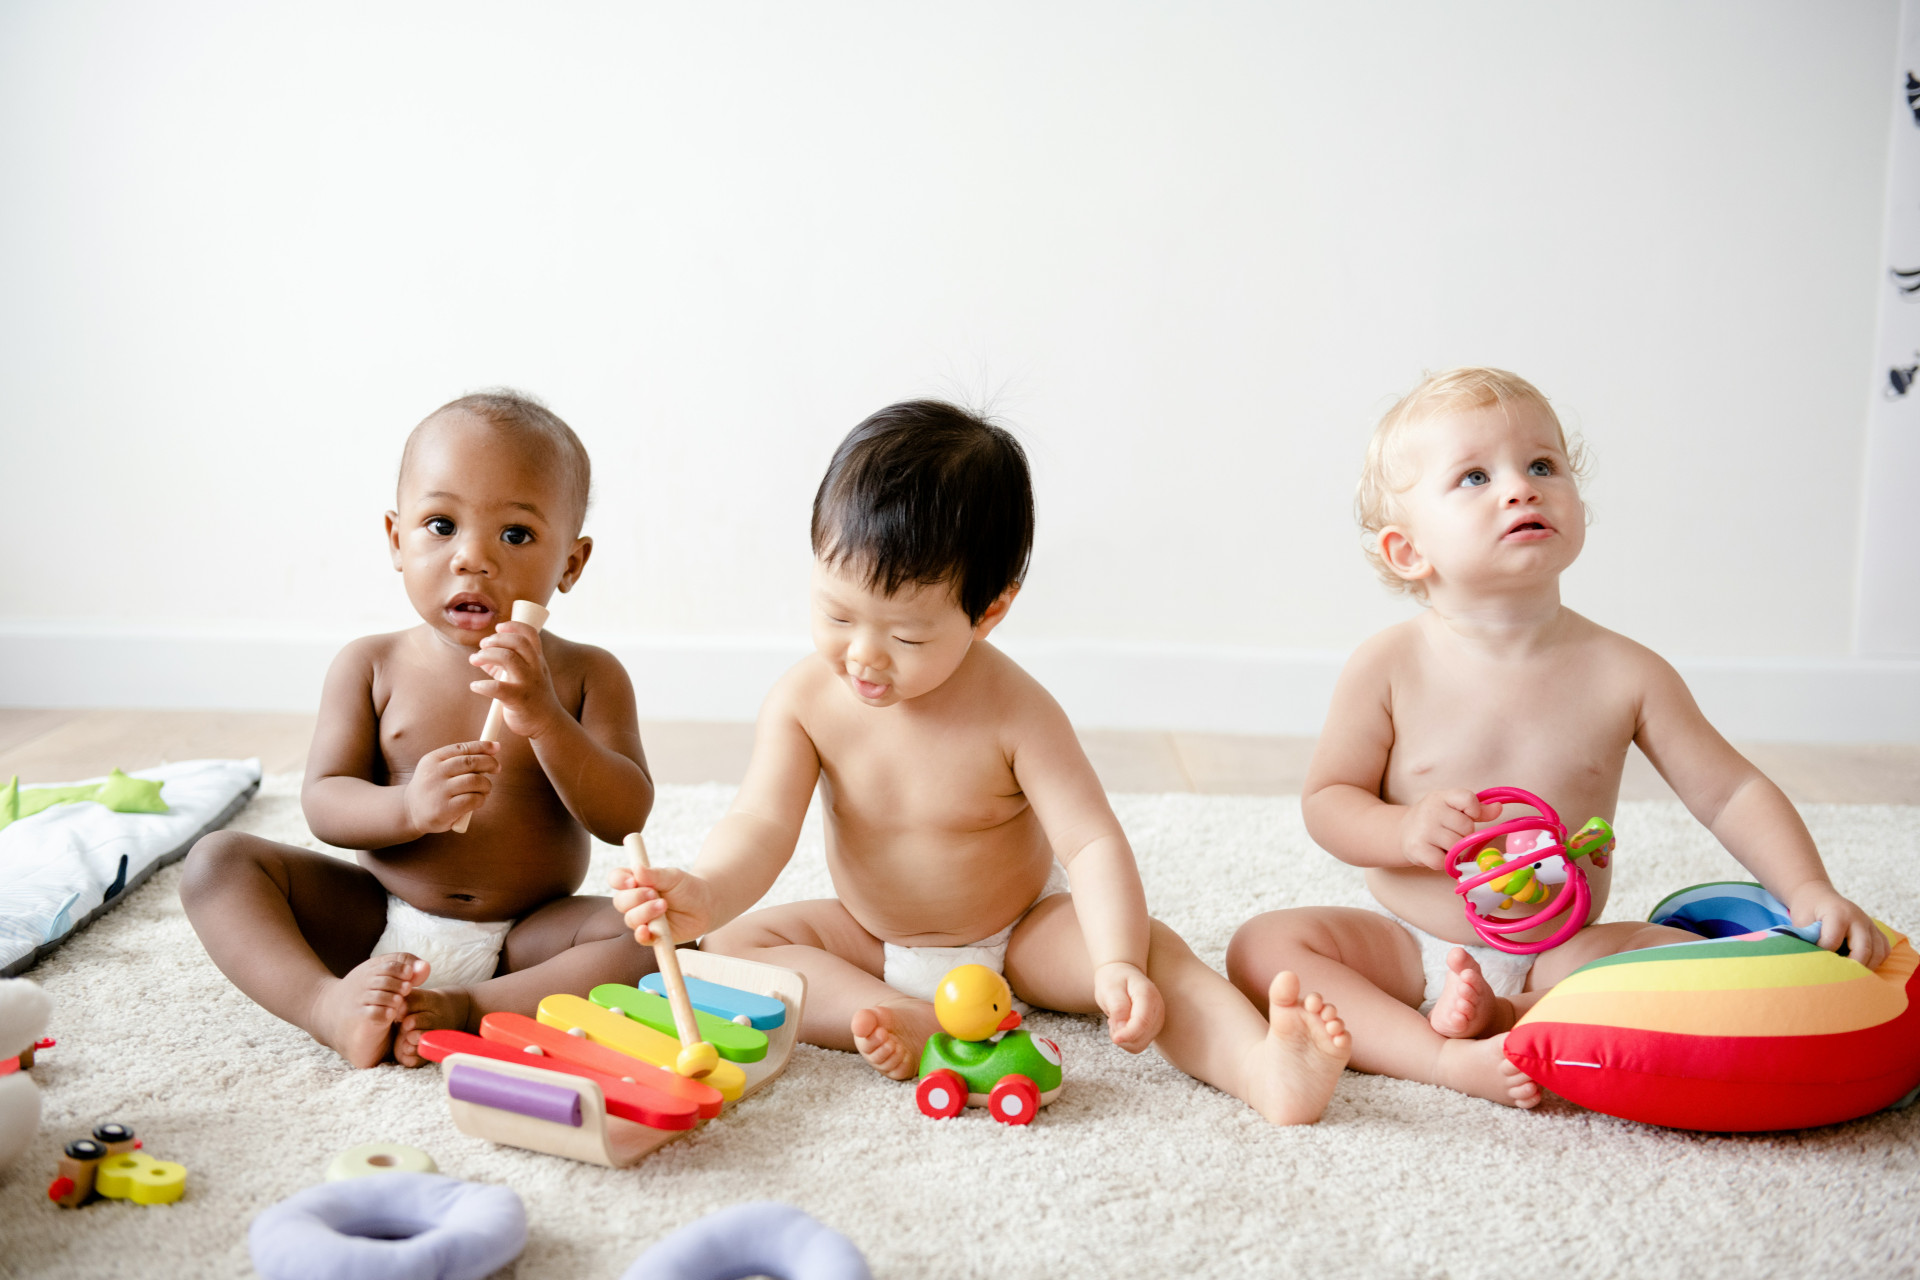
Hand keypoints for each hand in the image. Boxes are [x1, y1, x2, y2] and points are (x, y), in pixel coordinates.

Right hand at [403, 740, 499, 834]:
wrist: (410, 812)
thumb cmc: (433, 787)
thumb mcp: (438, 768)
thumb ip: (459, 759)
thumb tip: (493, 748)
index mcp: (432, 759)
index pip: (461, 748)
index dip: (482, 746)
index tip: (496, 747)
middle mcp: (433, 774)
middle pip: (470, 762)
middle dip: (489, 763)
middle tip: (496, 768)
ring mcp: (438, 792)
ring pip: (474, 781)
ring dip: (486, 784)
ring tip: (485, 788)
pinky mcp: (444, 810)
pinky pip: (473, 799)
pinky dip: (481, 799)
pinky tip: (478, 800)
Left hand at [469, 621, 564, 738]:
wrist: (547, 724)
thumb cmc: (533, 698)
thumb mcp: (524, 677)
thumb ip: (502, 666)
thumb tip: (480, 657)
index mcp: (537, 660)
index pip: (530, 634)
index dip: (514, 626)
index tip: (499, 627)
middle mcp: (535, 668)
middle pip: (518, 642)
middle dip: (496, 639)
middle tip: (482, 645)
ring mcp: (529, 683)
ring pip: (508, 658)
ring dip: (487, 655)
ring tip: (475, 659)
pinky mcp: (519, 699)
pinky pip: (498, 688)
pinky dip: (482, 685)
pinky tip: (475, 686)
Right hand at [610, 863, 714, 945]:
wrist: (705, 906)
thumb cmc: (686, 888)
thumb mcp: (673, 877)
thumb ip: (655, 874)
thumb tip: (637, 868)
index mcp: (636, 882)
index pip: (616, 879)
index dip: (619, 880)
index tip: (632, 881)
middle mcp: (635, 901)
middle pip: (620, 901)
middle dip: (635, 897)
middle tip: (654, 893)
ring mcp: (643, 919)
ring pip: (630, 919)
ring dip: (644, 912)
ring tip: (663, 905)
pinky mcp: (652, 935)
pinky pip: (640, 938)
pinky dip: (641, 935)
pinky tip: (647, 930)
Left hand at [1093, 960, 1164, 1053]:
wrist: (1122, 974)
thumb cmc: (1115, 980)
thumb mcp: (1111, 988)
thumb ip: (1117, 1008)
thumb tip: (1121, 1030)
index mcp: (1148, 996)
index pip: (1143, 1022)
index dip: (1129, 1034)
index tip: (1115, 1038)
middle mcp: (1158, 1010)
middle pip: (1141, 1037)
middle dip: (1122, 1034)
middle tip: (1111, 1018)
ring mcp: (1157, 1021)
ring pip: (1139, 1045)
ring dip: (1122, 1038)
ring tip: (1117, 1019)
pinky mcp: (1152, 1030)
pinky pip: (1137, 1045)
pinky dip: (1126, 1039)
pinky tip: (1122, 1024)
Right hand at [1401, 789, 1502, 870]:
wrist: (1402, 832)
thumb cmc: (1435, 819)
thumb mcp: (1453, 808)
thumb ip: (1477, 809)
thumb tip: (1499, 808)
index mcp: (1442, 797)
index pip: (1468, 799)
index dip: (1475, 810)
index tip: (1469, 816)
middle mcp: (1431, 810)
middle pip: (1466, 827)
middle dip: (1464, 835)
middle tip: (1451, 833)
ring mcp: (1423, 830)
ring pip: (1457, 846)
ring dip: (1455, 850)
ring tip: (1443, 844)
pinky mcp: (1417, 849)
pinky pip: (1444, 862)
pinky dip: (1444, 862)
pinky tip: (1436, 853)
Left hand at [1788, 883, 1888, 970]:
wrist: (1818, 897)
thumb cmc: (1808, 911)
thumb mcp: (1801, 922)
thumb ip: (1806, 939)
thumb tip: (1811, 962)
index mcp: (1837, 913)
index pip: (1833, 941)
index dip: (1822, 954)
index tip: (1815, 961)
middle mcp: (1858, 918)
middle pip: (1864, 949)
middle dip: (1851, 967)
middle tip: (1838, 978)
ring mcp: (1870, 924)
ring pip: (1878, 952)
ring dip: (1866, 967)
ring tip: (1849, 975)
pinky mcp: (1876, 930)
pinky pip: (1885, 950)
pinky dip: (1876, 962)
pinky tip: (1861, 967)